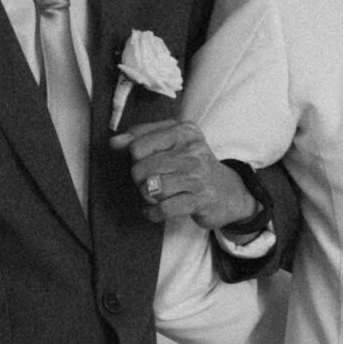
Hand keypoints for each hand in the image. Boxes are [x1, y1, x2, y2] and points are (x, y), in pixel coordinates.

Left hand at [113, 120, 252, 227]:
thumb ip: (142, 138)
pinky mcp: (200, 199)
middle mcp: (192, 150)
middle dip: (139, 179)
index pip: (138, 144)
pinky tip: (153, 210)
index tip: (145, 162)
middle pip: (140, 167)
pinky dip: (152, 212)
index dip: (134, 157)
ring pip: (151, 187)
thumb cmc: (193, 166)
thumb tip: (114, 142)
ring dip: (146, 196)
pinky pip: (163, 208)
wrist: (228, 192)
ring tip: (153, 195)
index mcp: (184, 131)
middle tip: (150, 181)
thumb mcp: (172, 144)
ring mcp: (198, 175)